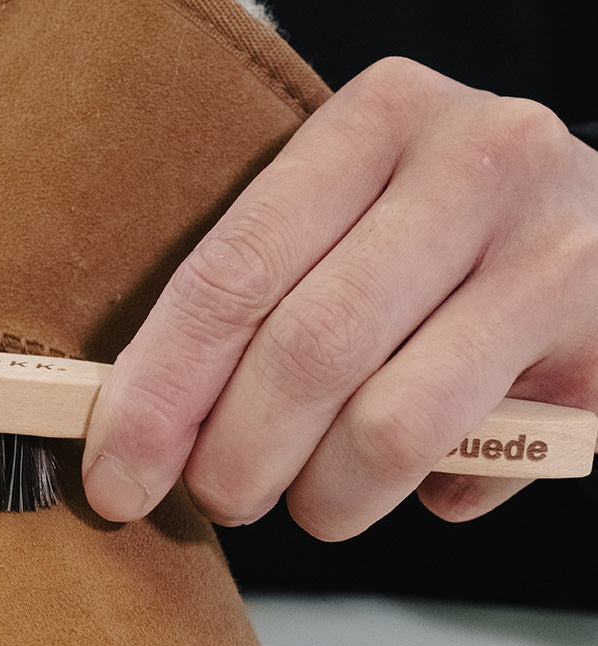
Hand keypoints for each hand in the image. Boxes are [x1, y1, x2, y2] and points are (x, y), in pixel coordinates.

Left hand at [82, 57, 597, 538]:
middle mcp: (471, 162)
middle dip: (237, 458)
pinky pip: (471, 461)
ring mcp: (550, 245)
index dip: (161, 392)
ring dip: (324, 497)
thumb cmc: (432, 246)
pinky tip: (422, 484)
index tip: (116, 476)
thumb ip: (253, 307)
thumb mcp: (339, 236)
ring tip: (315, 502)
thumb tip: (142, 434)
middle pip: (308, 349)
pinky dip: (421, 498)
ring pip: (387, 424)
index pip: (233, 273)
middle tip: (223, 496)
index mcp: (373, 122)